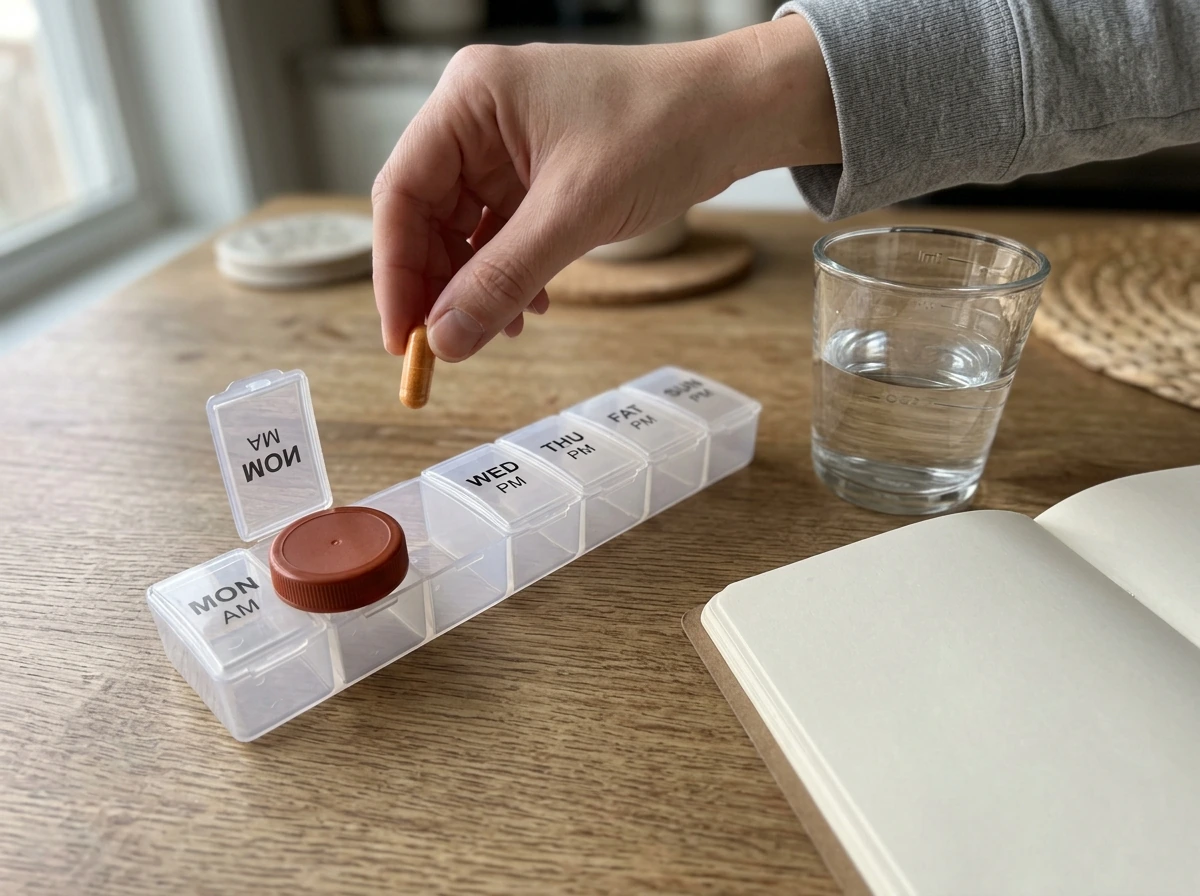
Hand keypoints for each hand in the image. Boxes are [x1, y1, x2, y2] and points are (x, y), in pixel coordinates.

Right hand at [372, 14, 837, 360]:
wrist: (737, 111)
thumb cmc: (662, 129)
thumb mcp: (576, 213)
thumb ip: (504, 278)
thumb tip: (446, 340)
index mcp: (470, 99)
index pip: (401, 192)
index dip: (395, 272)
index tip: (404, 338)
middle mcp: (478, 117)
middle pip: (426, 214)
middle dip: (437, 285)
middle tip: (445, 348)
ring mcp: (508, 145)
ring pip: (464, 230)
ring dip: (476, 286)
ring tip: (501, 330)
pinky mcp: (538, 171)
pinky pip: (503, 231)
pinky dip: (510, 273)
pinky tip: (532, 306)